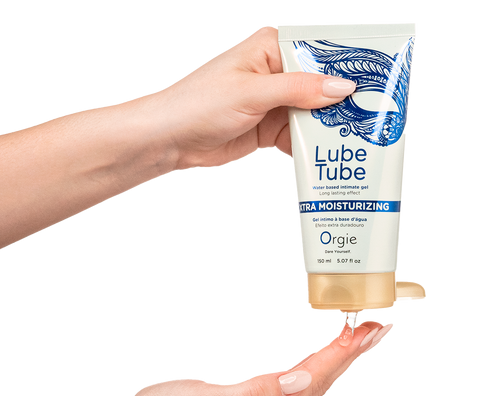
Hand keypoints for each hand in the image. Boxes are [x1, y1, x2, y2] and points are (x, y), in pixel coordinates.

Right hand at [121, 321, 392, 395]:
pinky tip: (316, 369)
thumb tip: (299, 380)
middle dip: (347, 358)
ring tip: (355, 345)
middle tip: (375, 332)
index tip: (365, 332)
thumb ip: (255, 394)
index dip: (339, 355)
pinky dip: (311, 376)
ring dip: (333, 367)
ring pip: (308, 392)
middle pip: (317, 388)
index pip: (310, 382)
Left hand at [149, 26, 355, 168]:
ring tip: (358, 140)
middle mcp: (276, 73)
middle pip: (321, 85)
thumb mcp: (252, 92)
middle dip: (343, 102)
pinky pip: (298, 135)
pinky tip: (328, 156)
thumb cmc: (201, 103)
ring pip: (312, 113)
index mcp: (271, 49)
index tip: (376, 80)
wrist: (171, 138)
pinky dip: (311, 146)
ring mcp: (274, 103)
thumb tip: (343, 87)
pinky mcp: (269, 128)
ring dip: (329, 127)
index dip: (348, 64)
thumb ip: (298, 89)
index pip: (319, 50)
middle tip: (374, 116)